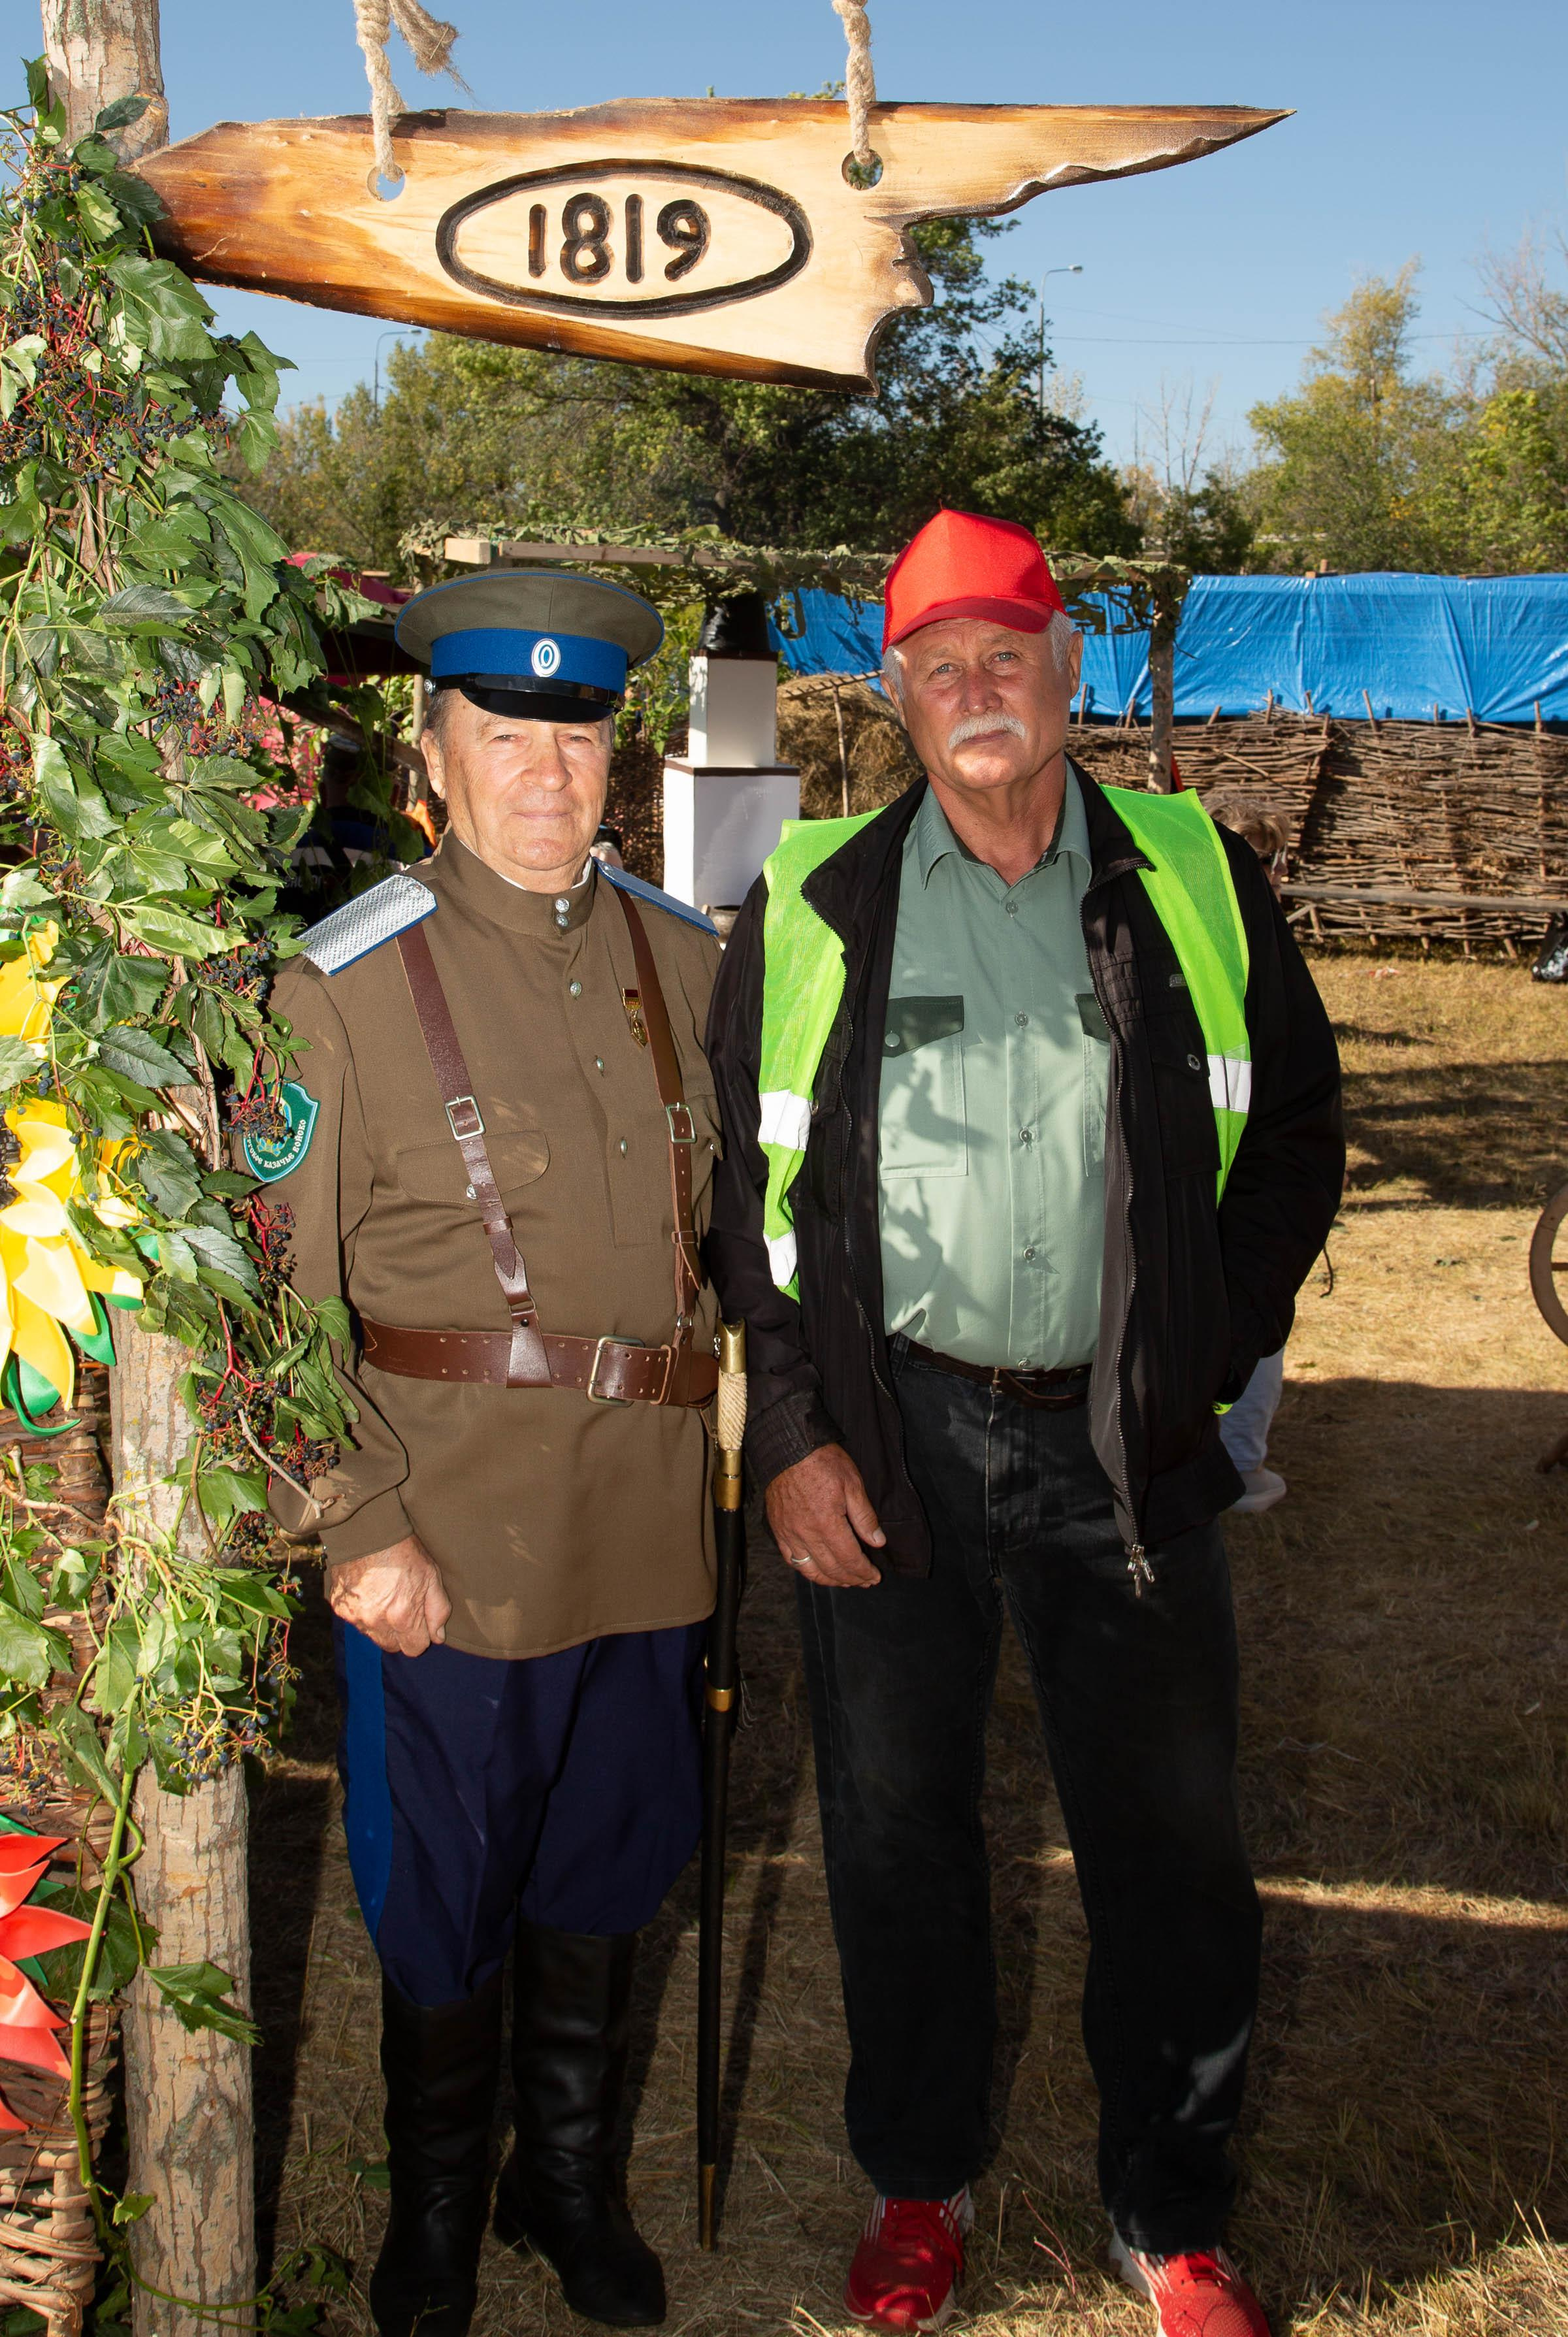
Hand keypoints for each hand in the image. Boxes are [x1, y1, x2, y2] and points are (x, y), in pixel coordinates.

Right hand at [328, 1533, 450, 1656]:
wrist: (367, 1532)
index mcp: (402, 1617)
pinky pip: (356, 1622)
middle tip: (404, 1609)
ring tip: (386, 1599)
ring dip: (381, 1627)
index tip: (420, 1620)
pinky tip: (370, 1593)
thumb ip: (438, 1611)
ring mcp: (355, 1616)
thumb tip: (438, 1637)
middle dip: (401, 1634)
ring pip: (373, 1637)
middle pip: (393, 1647)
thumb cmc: (404, 1552)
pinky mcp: (340, 1608)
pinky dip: (364, 1614)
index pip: (415, 1649)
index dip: (421, 1635)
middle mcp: (376, 1622)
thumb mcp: (432, 1576)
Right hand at [765, 1445, 884, 1587]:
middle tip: (865, 1581)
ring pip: (810, 1569)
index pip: (849, 1559)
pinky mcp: (778, 1529)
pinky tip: (817, 1570)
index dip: (864, 1572)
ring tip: (845, 1581)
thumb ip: (865, 1517)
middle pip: (831, 1569)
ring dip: (829, 1580)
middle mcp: (806, 1534)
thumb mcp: (852, 1483)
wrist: (787, 1446)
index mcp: (827, 1524)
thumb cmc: (822, 1461)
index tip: (875, 1577)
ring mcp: (789, 1533)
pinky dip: (806, 1569)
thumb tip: (877, 1542)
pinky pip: (791, 1559)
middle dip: (851, 1579)